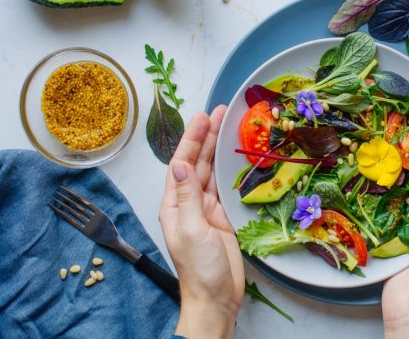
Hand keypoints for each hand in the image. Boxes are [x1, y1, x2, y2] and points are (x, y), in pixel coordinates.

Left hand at [158, 105, 243, 338]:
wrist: (215, 297)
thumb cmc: (200, 270)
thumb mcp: (192, 231)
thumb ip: (187, 198)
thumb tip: (180, 166)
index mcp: (174, 205)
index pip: (181, 163)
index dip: (192, 139)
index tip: (203, 117)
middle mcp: (188, 203)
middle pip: (197, 163)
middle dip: (205, 136)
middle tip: (218, 112)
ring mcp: (206, 210)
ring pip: (210, 172)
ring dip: (217, 148)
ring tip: (226, 124)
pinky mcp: (222, 218)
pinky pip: (224, 187)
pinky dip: (228, 169)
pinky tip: (234, 155)